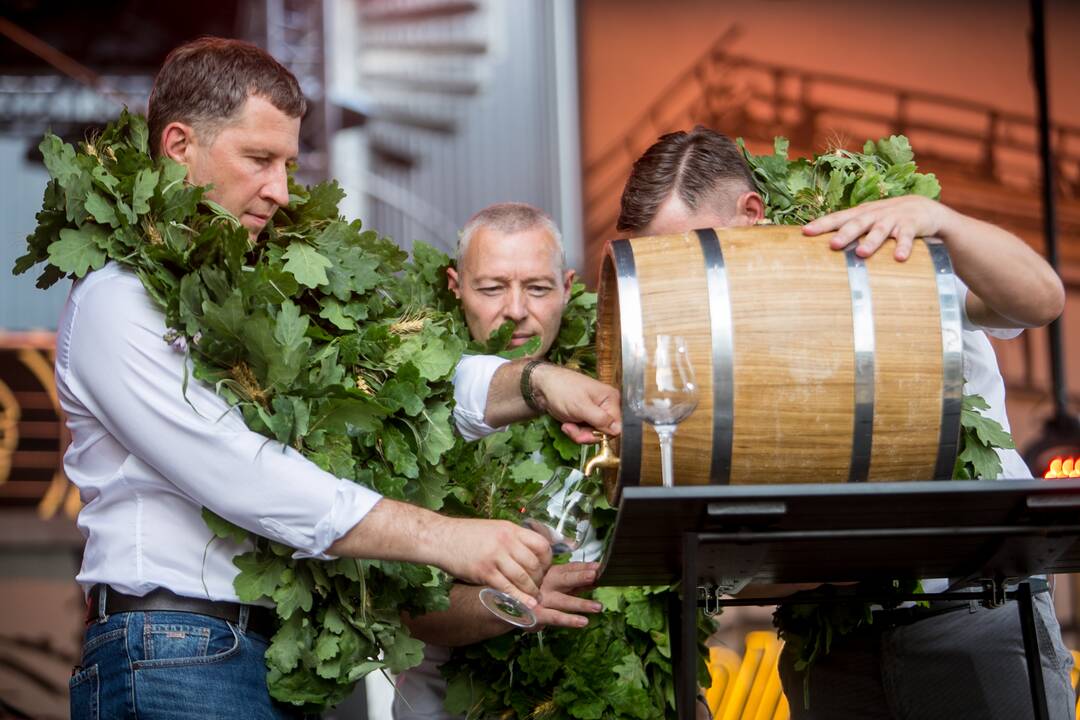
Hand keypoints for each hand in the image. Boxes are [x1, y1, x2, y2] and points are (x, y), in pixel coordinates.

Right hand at [433, 516, 552, 610]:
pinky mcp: (484, 572)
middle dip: (539, 579)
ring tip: (534, 598)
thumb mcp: (494, 528)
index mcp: (511, 529)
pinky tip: (526, 606)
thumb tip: (528, 553)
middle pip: (534, 564)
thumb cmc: (466, 534)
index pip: (541, 545)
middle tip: (538, 587)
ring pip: (523, 577)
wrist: (440, 537)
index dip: (547, 560)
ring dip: (531, 591)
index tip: (544, 569)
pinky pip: (507, 588)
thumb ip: (511, 539)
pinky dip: (519, 599)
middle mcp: (506, 541)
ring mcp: (495, 557)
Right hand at [529, 562, 603, 629]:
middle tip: (594, 575)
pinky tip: (583, 622)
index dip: (583, 567)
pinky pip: (555, 617)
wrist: (510, 607)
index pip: (568, 568)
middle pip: (564, 579)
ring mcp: (541, 600)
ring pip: (563, 601)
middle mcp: (545, 584)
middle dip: (580, 577)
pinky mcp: (538, 615)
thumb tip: (595, 577)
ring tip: (598, 606)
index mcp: (550, 573)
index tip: (598, 566)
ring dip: (581, 603)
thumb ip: (574, 582)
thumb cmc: (536, 592)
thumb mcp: (554, 583)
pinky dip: (569, 620)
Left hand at [530, 364, 621, 442]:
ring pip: (593, 435)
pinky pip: (585, 432)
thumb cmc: (561, 389)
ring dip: (578, 434)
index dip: (603, 434)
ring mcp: (595, 413)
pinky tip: (567, 424)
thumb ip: (601, 419)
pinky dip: (575, 431)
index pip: (617, 427)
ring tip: (568, 424)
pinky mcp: (586, 418)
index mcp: (610, 399)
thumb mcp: (581, 406)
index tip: (587, 433)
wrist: (542, 386)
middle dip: (587, 435)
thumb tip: (618, 430)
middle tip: (572, 428)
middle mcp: (606, 406)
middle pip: (605, 433)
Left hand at [804, 195, 953, 261]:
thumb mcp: (867, 221)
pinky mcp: (912, 225)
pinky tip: (899, 258)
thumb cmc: (886, 219)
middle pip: (857, 223)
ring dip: (871, 241)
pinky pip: (907, 237)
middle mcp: (874, 215)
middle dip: (845, 234)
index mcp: (860, 214)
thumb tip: (820, 250)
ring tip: (861, 253)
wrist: (924, 208)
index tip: (805, 232)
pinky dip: (904, 247)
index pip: (838, 218)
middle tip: (833, 245)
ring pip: (880, 230)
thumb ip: (848, 231)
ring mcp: (893, 219)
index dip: (822, 224)